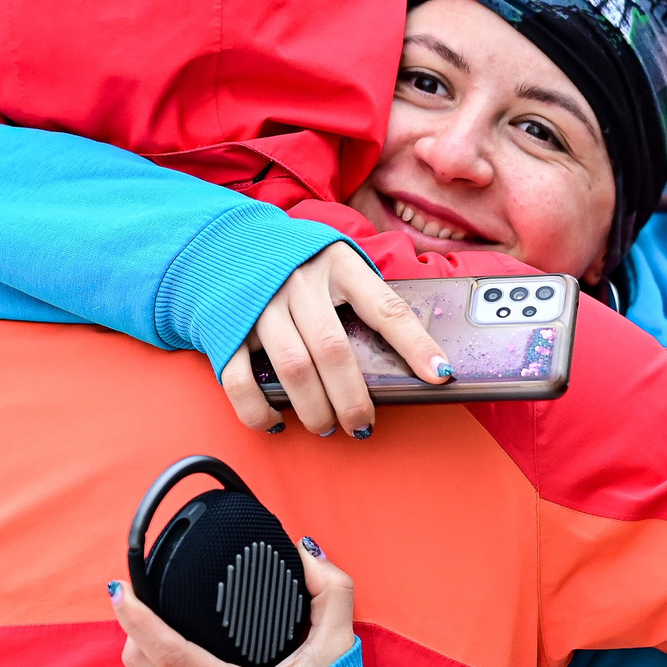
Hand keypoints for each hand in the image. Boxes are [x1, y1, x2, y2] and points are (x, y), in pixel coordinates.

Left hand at [110, 538, 355, 666]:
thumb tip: (303, 549)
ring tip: (167, 629)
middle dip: (135, 628)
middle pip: (144, 664)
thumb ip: (331, 592)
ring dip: (150, 652)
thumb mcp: (337, 650)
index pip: (171, 654)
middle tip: (139, 597)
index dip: (139, 621)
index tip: (121, 591)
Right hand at [222, 245, 451, 438]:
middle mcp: (299, 281)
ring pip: (293, 368)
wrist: (225, 239)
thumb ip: (364, 296)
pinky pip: (240, 379)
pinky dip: (258, 409)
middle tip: (362, 424)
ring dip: (314, 409)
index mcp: (338, 263)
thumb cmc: (296, 261)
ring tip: (325, 426)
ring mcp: (260, 304)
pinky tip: (275, 420)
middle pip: (334, 350)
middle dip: (353, 399)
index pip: (385, 307)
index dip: (415, 344)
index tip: (441, 375)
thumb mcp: (336, 261)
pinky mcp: (227, 327)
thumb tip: (409, 353)